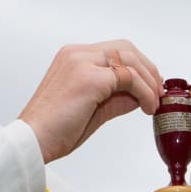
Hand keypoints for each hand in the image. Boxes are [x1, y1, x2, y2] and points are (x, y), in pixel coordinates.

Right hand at [20, 41, 161, 162]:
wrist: (33, 142)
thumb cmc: (55, 129)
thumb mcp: (93, 107)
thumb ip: (117, 96)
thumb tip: (141, 94)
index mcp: (73, 57)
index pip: (116, 50)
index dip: (139, 66)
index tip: (151, 85)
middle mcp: (76, 54)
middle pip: (126, 49)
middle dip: (148, 70)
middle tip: (158, 92)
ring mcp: (82, 63)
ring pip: (130, 61)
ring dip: (149, 82)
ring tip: (153, 103)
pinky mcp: (89, 78)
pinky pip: (128, 78)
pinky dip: (144, 92)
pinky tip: (146, 107)